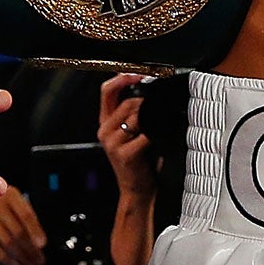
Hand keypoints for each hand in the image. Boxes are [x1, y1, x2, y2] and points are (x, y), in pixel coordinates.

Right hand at [0, 185, 47, 264]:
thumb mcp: (13, 200)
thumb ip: (25, 214)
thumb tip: (39, 238)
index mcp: (11, 195)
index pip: (26, 215)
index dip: (35, 230)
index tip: (42, 244)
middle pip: (18, 232)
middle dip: (31, 250)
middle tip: (40, 260)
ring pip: (8, 242)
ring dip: (22, 257)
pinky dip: (6, 258)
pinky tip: (15, 264)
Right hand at [97, 73, 156, 198]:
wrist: (138, 191)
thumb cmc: (140, 162)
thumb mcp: (132, 133)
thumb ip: (134, 113)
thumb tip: (149, 94)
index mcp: (105, 123)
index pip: (107, 91)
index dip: (122, 78)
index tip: (138, 73)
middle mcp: (105, 131)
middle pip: (127, 102)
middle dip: (146, 103)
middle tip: (157, 111)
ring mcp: (112, 143)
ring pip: (136, 115)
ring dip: (151, 118)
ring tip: (158, 127)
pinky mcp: (124, 154)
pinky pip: (144, 133)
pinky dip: (155, 133)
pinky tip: (158, 138)